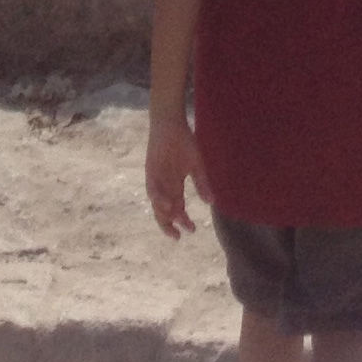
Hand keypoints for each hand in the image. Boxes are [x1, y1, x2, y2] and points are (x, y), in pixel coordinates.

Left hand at [145, 113, 211, 237]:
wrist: (170, 124)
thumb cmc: (184, 142)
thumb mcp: (196, 165)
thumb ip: (202, 183)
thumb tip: (212, 202)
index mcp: (175, 186)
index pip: (178, 209)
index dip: (184, 221)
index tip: (193, 230)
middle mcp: (164, 187)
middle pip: (164, 212)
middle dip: (170, 225)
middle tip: (178, 236)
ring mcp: (156, 181)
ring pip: (157, 205)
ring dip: (164, 215)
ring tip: (174, 223)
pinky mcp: (150, 173)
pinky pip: (153, 190)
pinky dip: (159, 200)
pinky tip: (167, 205)